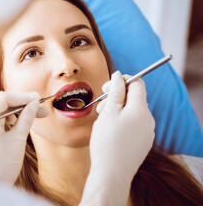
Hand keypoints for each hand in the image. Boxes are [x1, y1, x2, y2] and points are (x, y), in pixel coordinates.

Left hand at [0, 91, 46, 184]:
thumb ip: (26, 118)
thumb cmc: (2, 165)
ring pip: (1, 109)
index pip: (4, 98)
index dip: (22, 97)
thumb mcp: (18, 140)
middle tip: (40, 109)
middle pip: (1, 101)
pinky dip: (11, 117)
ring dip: (17, 110)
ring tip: (33, 116)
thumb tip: (35, 103)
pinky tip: (22, 122)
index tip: (38, 100)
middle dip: (21, 102)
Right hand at [80, 71, 154, 204]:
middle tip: (101, 104)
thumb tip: (118, 75)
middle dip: (117, 97)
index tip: (107, 87)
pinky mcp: (143, 142)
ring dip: (118, 109)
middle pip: (134, 98)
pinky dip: (122, 121)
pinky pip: (134, 124)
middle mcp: (148, 119)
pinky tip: (110, 130)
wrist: (112, 172)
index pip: (137, 84)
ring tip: (103, 118)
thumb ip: (116, 91)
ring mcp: (147, 132)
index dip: (122, 80)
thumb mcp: (109, 111)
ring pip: (133, 111)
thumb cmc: (107, 141)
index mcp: (141, 109)